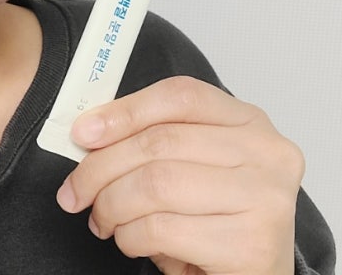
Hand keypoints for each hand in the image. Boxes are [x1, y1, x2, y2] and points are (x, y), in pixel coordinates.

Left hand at [55, 76, 303, 274]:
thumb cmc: (215, 223)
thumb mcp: (190, 169)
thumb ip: (154, 143)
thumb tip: (90, 134)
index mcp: (249, 123)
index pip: (180, 96)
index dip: (123, 111)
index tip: (83, 133)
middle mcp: (266, 153)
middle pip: (160, 142)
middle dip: (100, 169)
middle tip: (75, 191)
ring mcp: (264, 198)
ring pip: (155, 184)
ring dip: (111, 206)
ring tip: (104, 220)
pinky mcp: (251, 245)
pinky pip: (160, 229)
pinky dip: (129, 237)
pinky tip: (133, 242)